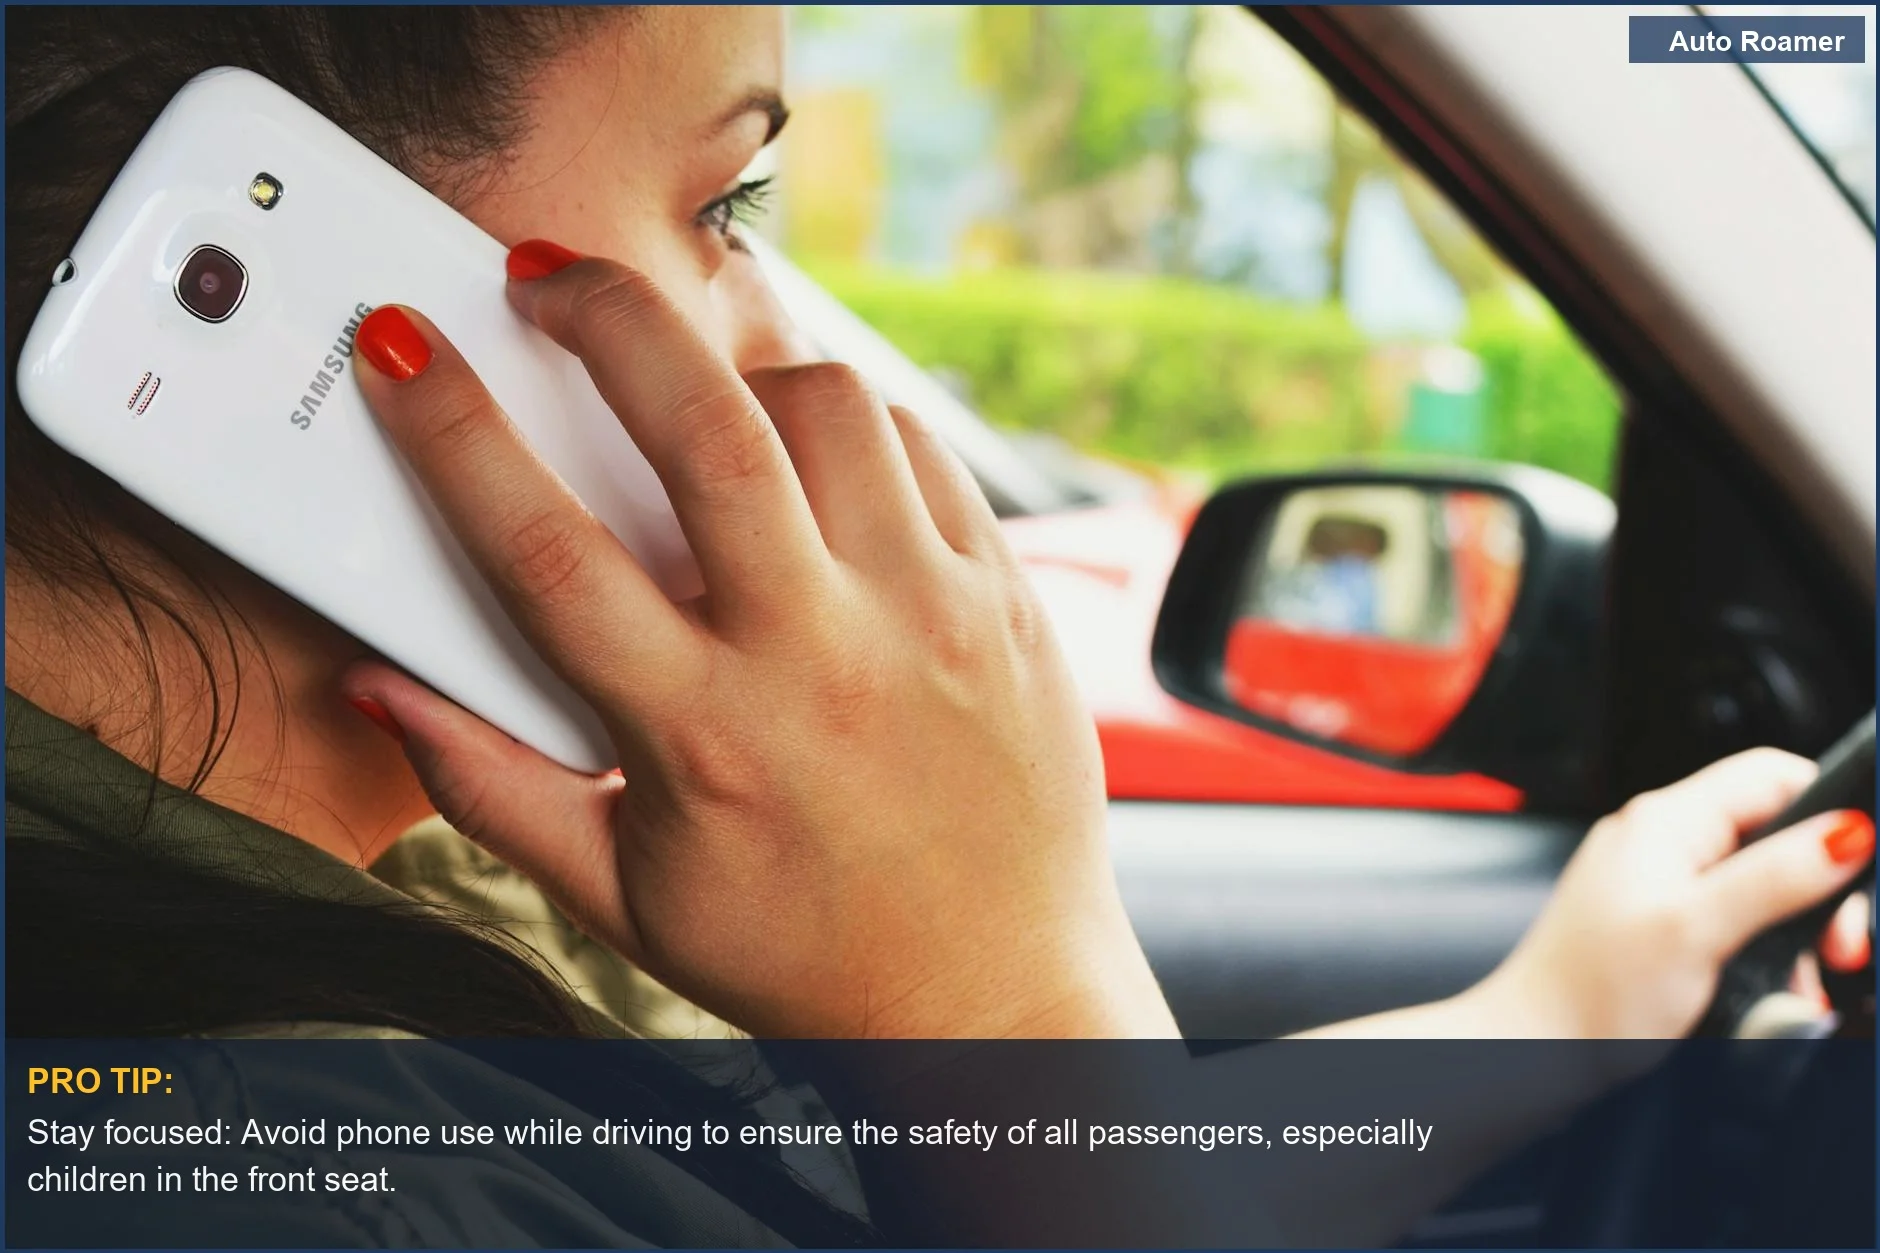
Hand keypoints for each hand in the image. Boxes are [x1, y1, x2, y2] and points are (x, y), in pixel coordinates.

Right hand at [341, 249, 1175, 1040]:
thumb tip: (383, 690)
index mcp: (703, 736)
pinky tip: (808, 449)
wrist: (993, 998)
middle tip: (546, 276)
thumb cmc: (800, 952)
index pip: (545, 550)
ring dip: (740, 365)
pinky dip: (848, 420)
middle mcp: (822, 657)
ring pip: (829, 408)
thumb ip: (490, 787)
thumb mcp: (621, 895)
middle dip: (605, 315)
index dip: (451, 429)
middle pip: (705, 429)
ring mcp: (929, 615)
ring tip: (695, 386)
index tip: (400, 346)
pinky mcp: (1004, 597)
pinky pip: (921, 446)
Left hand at [1474, 748, 1873, 1038]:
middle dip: (1818, 890)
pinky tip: (1767, 989)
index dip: (1827, 806)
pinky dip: (1760, 953)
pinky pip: (1732, 922)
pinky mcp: (1658, 926)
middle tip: (1838, 947)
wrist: (1530, 1050)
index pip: (1769, 775)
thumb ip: (1774, 877)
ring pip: (1760, 886)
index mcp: (1665, 820)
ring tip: (1799, 980)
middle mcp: (1659, 842)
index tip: (1858, 862)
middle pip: (1773, 835)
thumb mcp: (1697, 928)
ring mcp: (1656, 883)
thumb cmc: (1592, 993)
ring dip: (1793, 933)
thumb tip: (1847, 830)